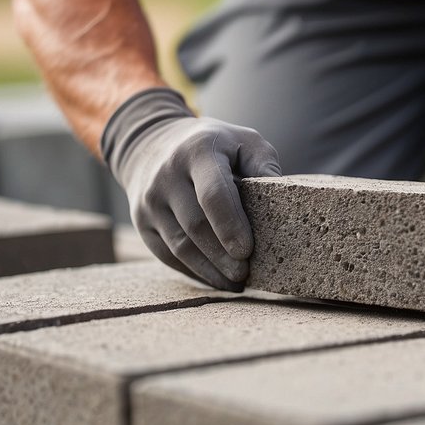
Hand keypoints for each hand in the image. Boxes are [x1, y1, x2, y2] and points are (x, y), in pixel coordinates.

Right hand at [101, 87, 281, 289]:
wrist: (153, 143)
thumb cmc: (214, 145)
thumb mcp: (243, 140)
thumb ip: (264, 164)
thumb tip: (282, 198)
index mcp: (198, 152)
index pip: (213, 194)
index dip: (230, 225)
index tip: (247, 251)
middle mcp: (167, 175)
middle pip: (196, 226)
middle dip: (222, 256)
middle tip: (245, 275)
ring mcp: (149, 200)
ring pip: (179, 246)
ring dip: (209, 270)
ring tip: (235, 284)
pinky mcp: (141, 221)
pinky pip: (166, 254)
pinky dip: (192, 271)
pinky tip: (215, 279)